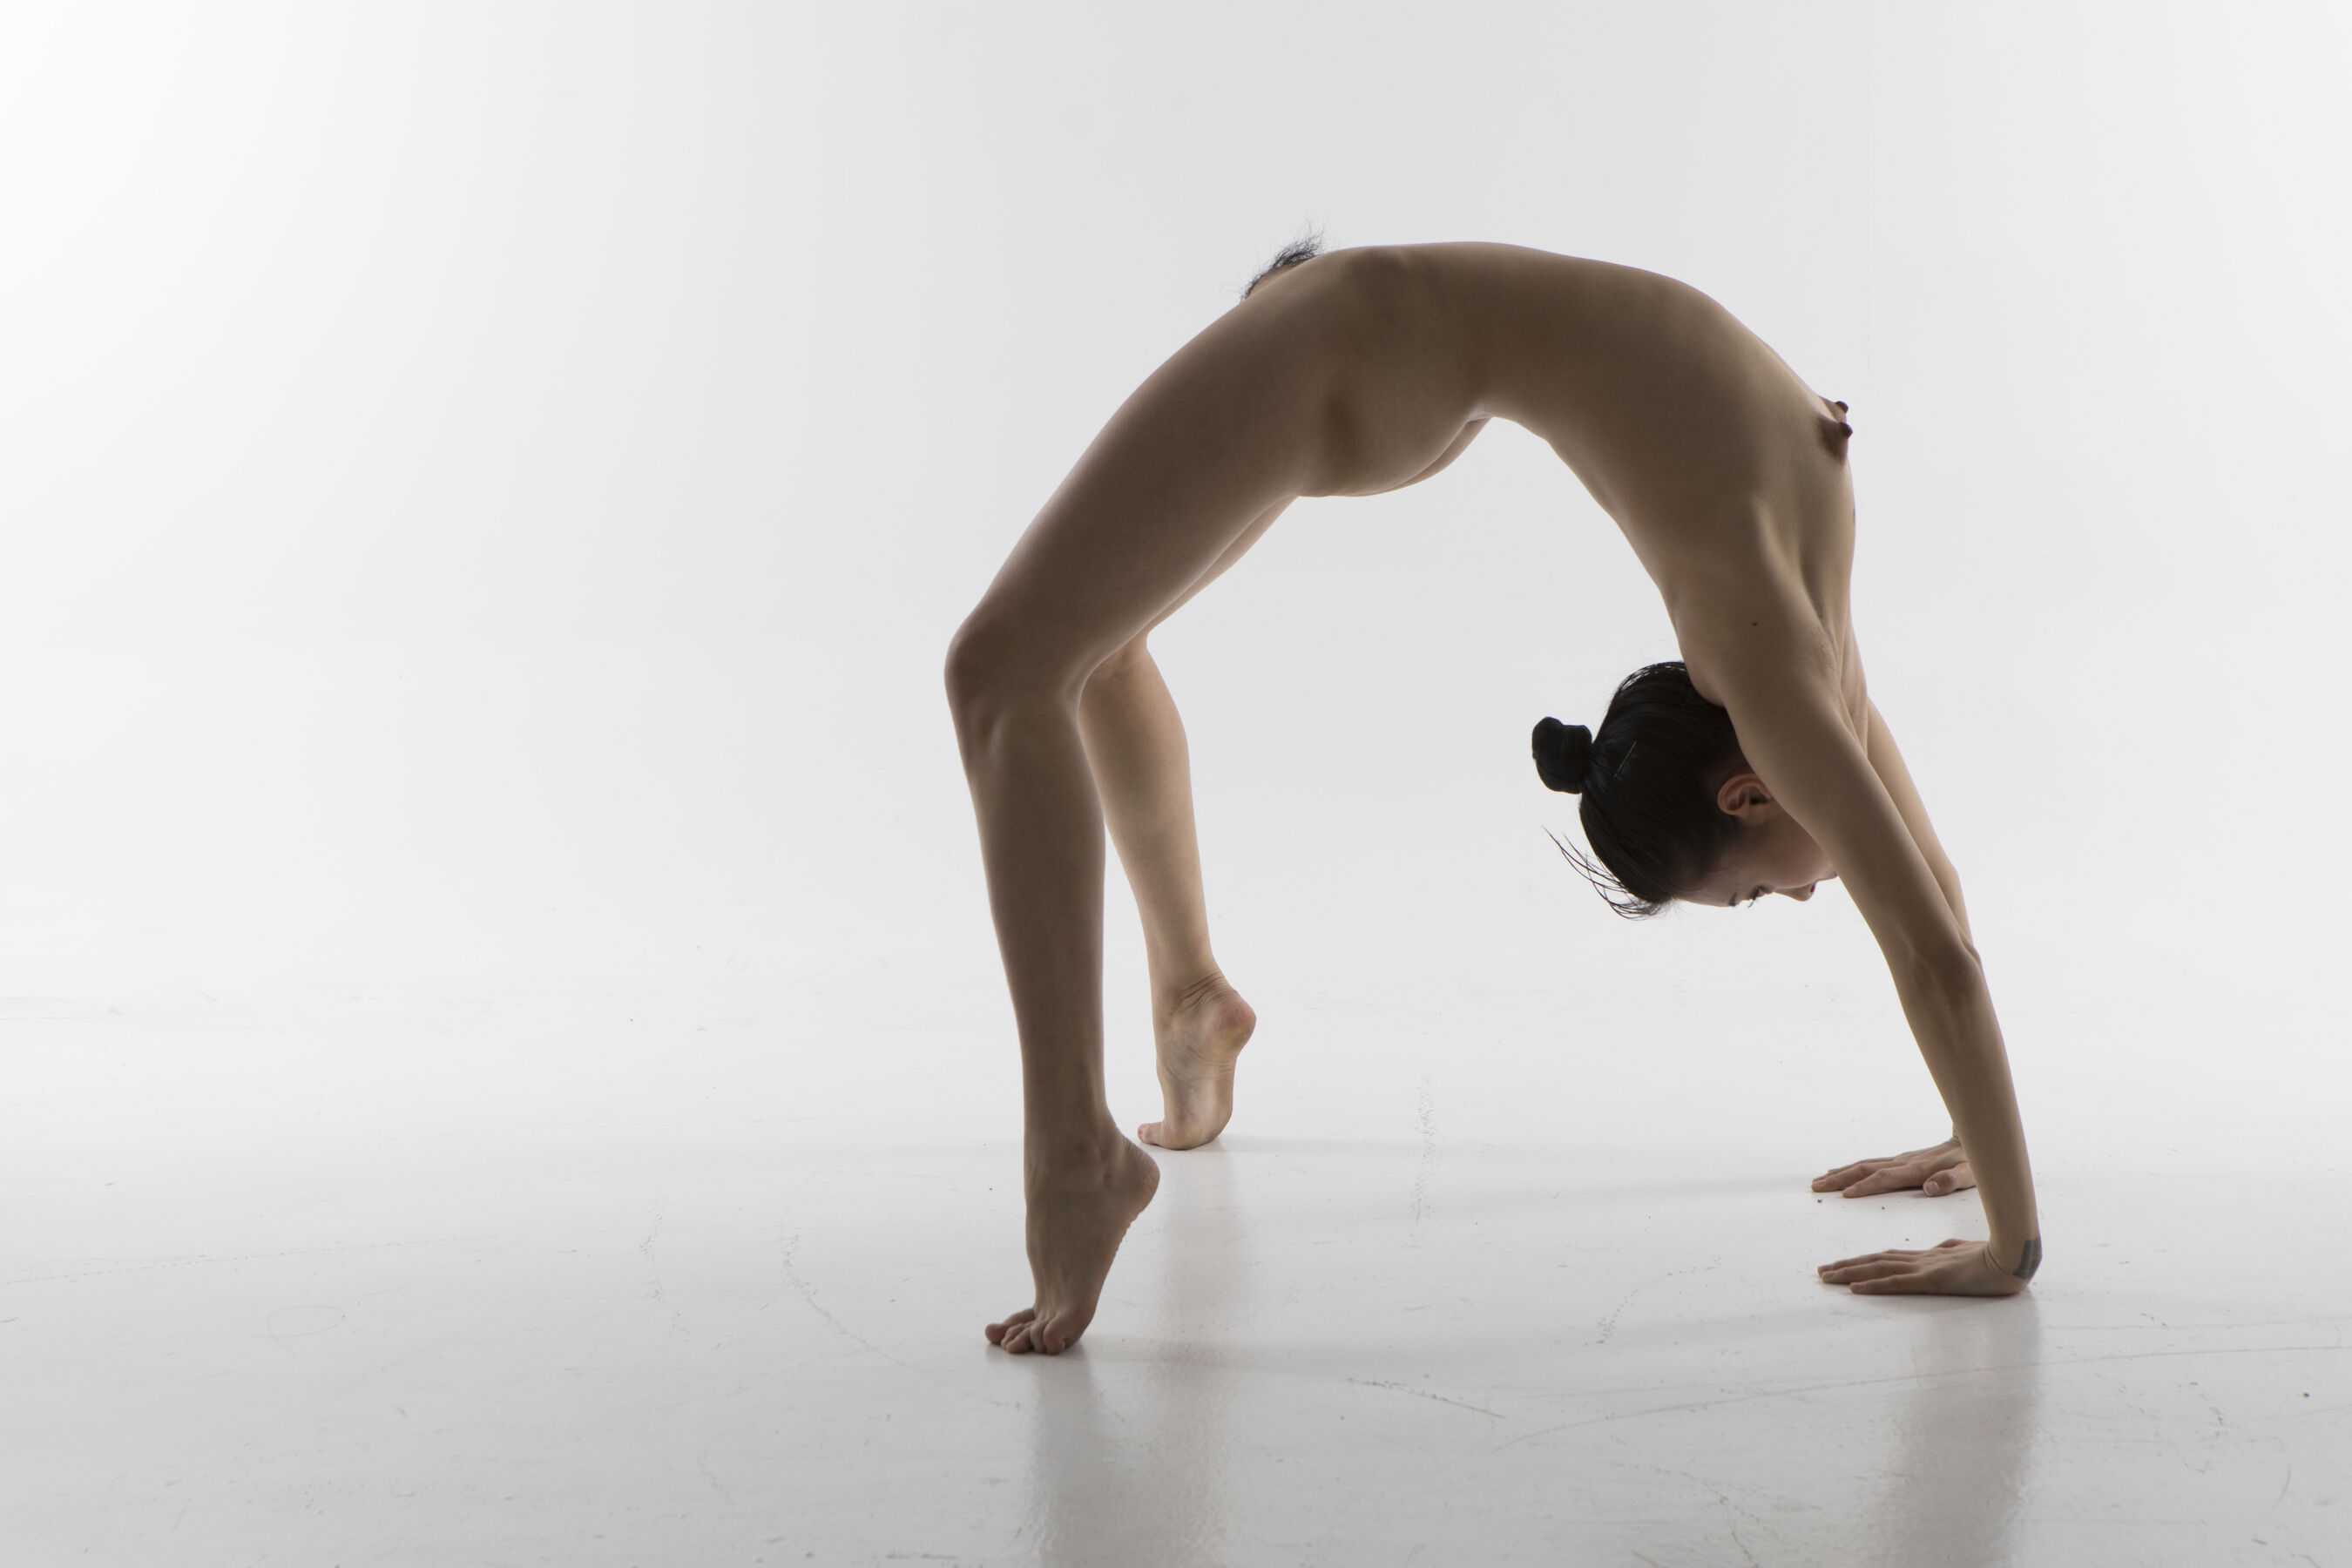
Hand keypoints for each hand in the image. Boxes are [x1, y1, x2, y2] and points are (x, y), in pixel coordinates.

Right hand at [1812, 1136, 1972, 1197]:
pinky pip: (1870, 1165)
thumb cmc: (1972, 1162)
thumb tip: (1929, 1187)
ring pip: (1864, 1165)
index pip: (1885, 1179)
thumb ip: (1951, 1181)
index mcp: (1917, 1170)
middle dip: (1840, 1179)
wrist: (1972, 1138)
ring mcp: (1900, 1160)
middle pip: (1865, 1169)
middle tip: (1816, 1187)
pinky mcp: (1901, 1161)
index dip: (1866, 1187)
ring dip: (1840, 1173)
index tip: (1845, 1196)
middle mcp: (1903, 1163)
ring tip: (1819, 1181)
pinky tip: (1842, 1173)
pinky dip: (1851, 1169)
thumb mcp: (1970, 1174)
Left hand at [1817, 1238, 2027, 1296]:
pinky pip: (1896, 1283)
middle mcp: (1920, 1261)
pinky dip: (1873, 1285)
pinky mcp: (1932, 1279)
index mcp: (1927, 1257)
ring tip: (1826, 1277)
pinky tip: (1854, 1288)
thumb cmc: (1994, 1255)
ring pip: (1878, 1270)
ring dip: (1850, 1274)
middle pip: (1875, 1262)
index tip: (1842, 1265)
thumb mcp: (1964, 1252)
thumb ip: (1948, 1251)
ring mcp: (1924, 1269)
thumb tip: (1941, 1249)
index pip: (1887, 1258)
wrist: (2012, 1255)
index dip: (1862, 1261)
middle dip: (1846, 1267)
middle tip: (1821, 1272)